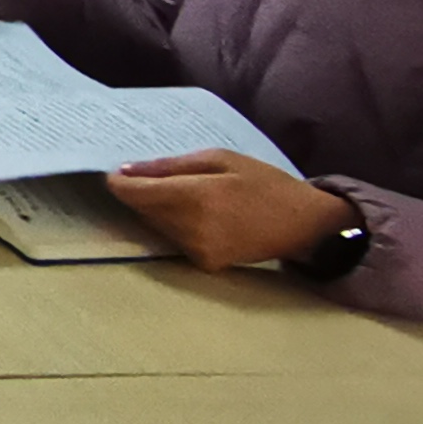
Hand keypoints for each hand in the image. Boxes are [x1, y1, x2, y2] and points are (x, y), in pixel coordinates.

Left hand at [106, 150, 355, 272]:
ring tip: (182, 193)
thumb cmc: (265, 183)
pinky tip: (197, 214)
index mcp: (196, 197)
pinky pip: (174, 240)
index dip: (119, 182)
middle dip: (141, 193)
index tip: (116, 172)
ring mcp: (198, 251)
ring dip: (158, 210)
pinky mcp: (205, 264)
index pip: (135, 194)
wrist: (306, 223)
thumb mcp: (220, 159)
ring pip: (156, 226)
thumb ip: (170, 166)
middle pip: (142, 210)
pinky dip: (175, 226)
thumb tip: (127, 171)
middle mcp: (192, 229)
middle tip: (152, 176)